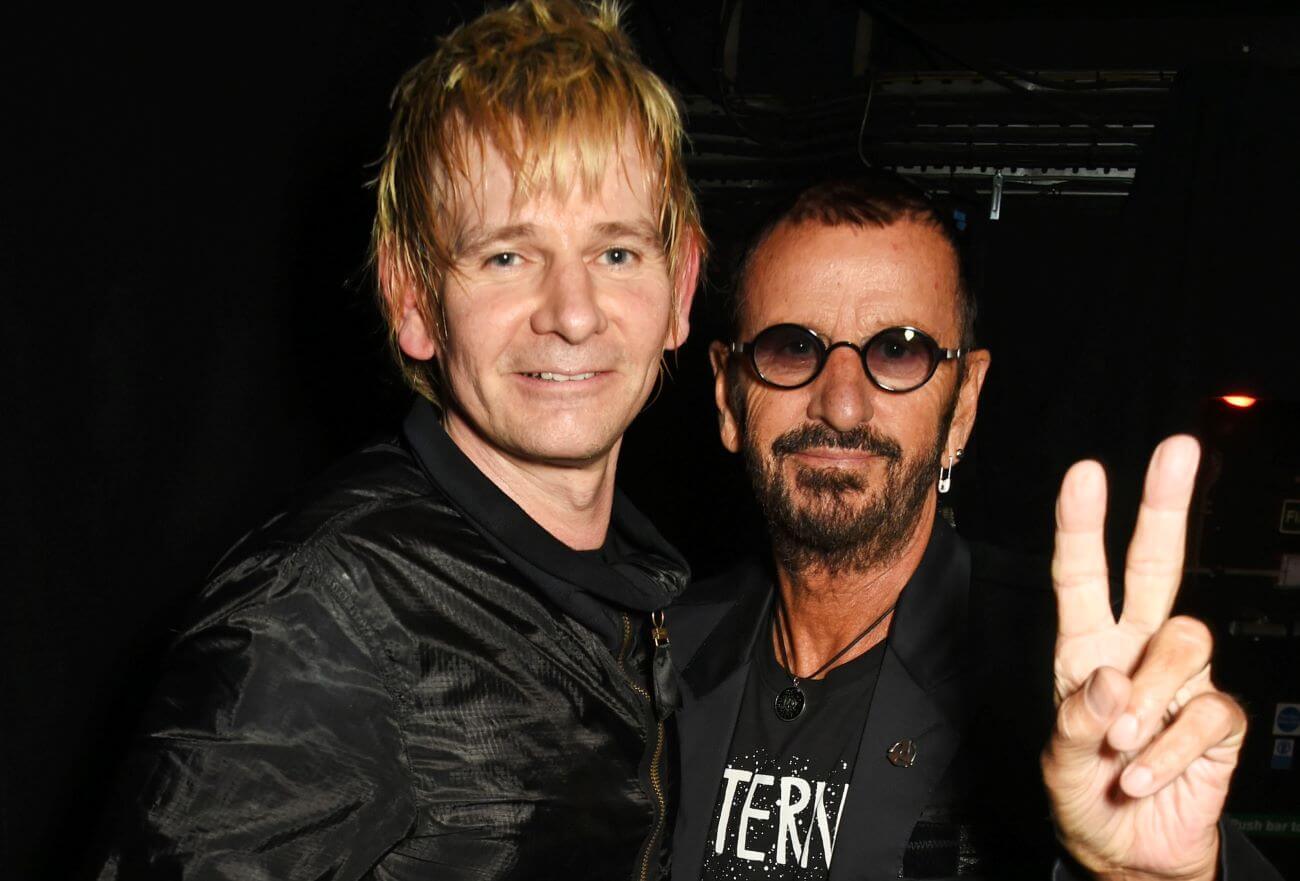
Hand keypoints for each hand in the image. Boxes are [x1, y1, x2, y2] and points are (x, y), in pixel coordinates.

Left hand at [1041, 435, 1246, 880]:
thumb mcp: (1058, 761)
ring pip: (1186, 638)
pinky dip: (1167, 749)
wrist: (1126, 853)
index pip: (1083, 576)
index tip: (1085, 473)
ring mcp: (1181, 681)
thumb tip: (1109, 680)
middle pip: (1158, 566)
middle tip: (1177, 448)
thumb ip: (1075, 720)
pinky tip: (1142, 775)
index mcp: (1085, 647)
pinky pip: (1205, 713)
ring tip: (1120, 742)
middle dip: (1165, 506)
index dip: (1081, 525)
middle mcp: (1136, 650)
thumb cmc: (1084, 794)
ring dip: (1148, 693)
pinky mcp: (1217, 720)